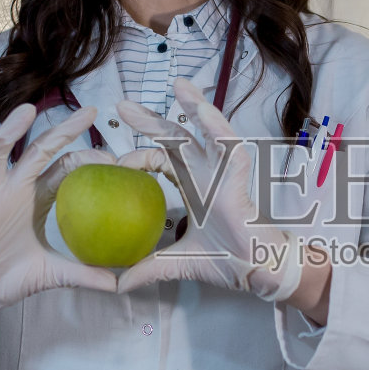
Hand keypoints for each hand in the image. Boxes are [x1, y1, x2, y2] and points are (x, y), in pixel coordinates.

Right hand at [0, 103, 117, 336]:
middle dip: (62, 129)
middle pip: (39, 150)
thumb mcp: (56, 274)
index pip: (64, 167)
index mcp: (38, 199)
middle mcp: (15, 189)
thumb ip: (85, 274)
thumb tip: (119, 284)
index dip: (85, 158)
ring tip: (27, 110)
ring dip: (10, 130)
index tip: (112, 157)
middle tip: (89, 110)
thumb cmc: (12, 277)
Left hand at [112, 80, 303, 301]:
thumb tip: (117, 285)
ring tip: (178, 84)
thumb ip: (148, 268)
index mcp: (192, 186)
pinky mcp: (238, 173)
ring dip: (192, 106)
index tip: (114, 165)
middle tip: (121, 106)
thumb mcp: (177, 262)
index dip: (137, 157)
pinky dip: (216, 125)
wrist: (254, 268)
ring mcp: (222, 169)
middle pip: (175, 137)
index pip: (160, 160)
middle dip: (150, 119)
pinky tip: (202, 110)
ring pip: (205, 130)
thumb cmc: (226, 260)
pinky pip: (228, 143)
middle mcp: (205, 172)